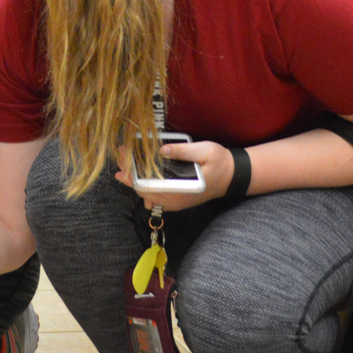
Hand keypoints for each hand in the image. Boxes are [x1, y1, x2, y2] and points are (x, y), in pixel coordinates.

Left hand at [116, 140, 234, 210]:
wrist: (231, 176)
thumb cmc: (220, 162)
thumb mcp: (205, 151)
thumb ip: (183, 151)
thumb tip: (162, 150)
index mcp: (180, 190)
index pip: (147, 186)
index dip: (132, 173)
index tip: (123, 158)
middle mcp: (174, 200)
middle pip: (142, 190)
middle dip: (129, 173)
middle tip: (121, 155)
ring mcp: (173, 202)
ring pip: (146, 194)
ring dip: (134, 179)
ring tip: (125, 163)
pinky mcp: (174, 199)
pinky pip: (153, 195)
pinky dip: (143, 184)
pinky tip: (137, 173)